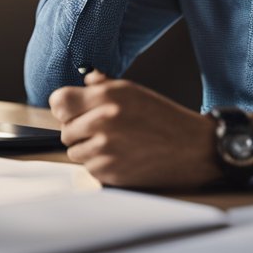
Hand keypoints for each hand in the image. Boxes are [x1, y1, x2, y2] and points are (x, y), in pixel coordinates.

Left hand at [48, 71, 220, 188]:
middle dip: (79, 131)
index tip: (72, 111)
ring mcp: (105, 149)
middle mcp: (103, 121)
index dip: (64, 107)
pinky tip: (121, 157)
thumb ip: (104, 85)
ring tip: (115, 144)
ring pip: (75, 152)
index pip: (59, 101)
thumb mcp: (135, 91)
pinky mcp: (110, 172)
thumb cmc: (165, 119)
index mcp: (108, 96)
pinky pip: (89, 169)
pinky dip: (101, 166)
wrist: (193, 149)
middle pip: (65, 130)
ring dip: (89, 150)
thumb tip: (86, 79)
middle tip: (102, 130)